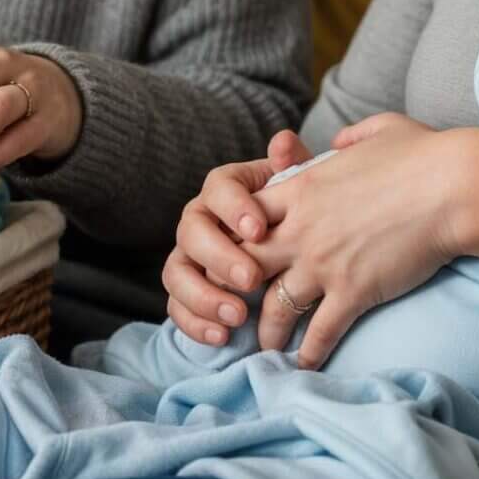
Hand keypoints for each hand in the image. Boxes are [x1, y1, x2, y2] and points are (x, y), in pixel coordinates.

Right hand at [164, 130, 314, 345]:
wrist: (288, 253)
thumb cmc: (297, 215)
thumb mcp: (302, 190)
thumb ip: (294, 167)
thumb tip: (284, 142)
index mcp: (226, 190)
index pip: (218, 187)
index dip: (234, 207)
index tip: (259, 228)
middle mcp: (200, 220)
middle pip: (192, 231)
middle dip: (219, 257)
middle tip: (251, 279)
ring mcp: (188, 257)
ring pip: (176, 272)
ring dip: (203, 296)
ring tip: (237, 316)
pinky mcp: (185, 292)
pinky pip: (176, 307)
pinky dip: (194, 324)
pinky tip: (222, 337)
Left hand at [250, 113, 465, 367]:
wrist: (454, 188)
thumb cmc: (425, 154)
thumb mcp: (380, 130)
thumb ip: (350, 137)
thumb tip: (340, 140)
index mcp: (303, 187)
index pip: (245, 215)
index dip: (235, 237)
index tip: (235, 254)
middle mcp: (302, 228)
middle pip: (245, 264)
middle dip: (235, 289)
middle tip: (234, 308)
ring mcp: (324, 262)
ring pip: (275, 306)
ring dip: (268, 331)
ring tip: (267, 348)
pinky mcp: (353, 291)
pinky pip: (320, 331)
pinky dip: (310, 352)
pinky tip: (306, 366)